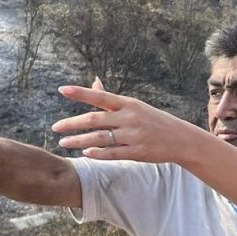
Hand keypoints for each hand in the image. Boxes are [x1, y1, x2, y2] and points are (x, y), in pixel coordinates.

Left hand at [53, 81, 195, 162]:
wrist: (181, 140)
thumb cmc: (155, 121)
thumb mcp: (135, 106)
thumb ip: (111, 98)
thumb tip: (94, 82)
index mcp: (129, 104)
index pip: (100, 97)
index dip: (81, 93)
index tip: (62, 90)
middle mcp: (130, 118)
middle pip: (95, 119)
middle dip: (72, 124)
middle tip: (55, 127)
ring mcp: (133, 136)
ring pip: (100, 138)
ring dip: (79, 140)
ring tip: (64, 143)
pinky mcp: (137, 153)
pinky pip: (112, 153)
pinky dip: (97, 153)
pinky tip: (85, 153)